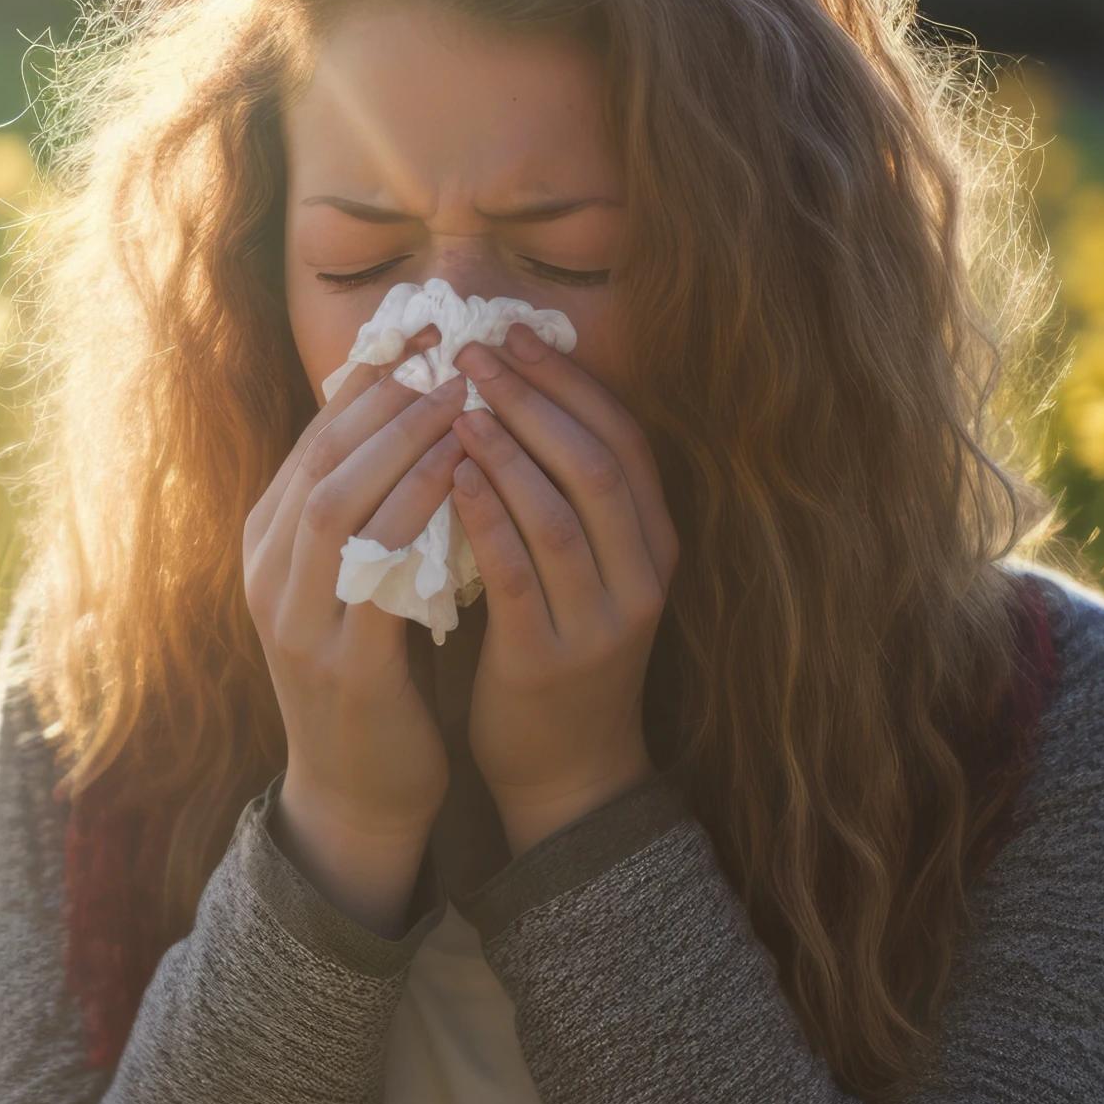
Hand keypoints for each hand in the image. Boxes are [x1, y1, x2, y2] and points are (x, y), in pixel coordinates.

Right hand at [243, 326, 477, 912]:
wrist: (356, 791)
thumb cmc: (371, 674)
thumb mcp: (353, 581)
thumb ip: (367, 511)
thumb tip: (413, 417)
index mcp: (266, 547)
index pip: (312, 441)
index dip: (367, 382)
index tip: (423, 332)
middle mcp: (268, 574)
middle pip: (318, 458)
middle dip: (385, 397)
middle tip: (449, 348)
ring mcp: (296, 619)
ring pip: (337, 501)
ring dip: (401, 442)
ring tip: (461, 396)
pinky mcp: (342, 661)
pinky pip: (378, 568)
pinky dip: (419, 510)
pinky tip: (465, 475)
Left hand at [446, 322, 681, 853]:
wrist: (565, 771)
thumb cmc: (557, 652)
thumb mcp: (581, 569)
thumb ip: (560, 497)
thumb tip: (504, 397)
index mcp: (653, 545)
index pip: (626, 439)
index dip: (573, 381)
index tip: (517, 332)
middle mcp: (642, 576)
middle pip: (599, 463)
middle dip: (537, 398)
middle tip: (476, 351)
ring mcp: (602, 620)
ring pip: (562, 512)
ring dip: (508, 449)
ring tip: (458, 402)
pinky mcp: (551, 659)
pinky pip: (520, 573)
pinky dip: (487, 517)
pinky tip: (450, 477)